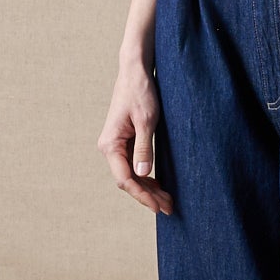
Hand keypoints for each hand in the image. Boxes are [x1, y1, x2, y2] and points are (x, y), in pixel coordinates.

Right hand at [99, 58, 172, 213]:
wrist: (135, 72)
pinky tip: (159, 185)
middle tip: (170, 207)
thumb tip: (142, 174)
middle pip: (127, 181)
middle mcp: (109, 147)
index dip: (142, 195)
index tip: (159, 206)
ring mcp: (116, 145)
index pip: (125, 179)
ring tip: (167, 200)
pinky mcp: (125, 141)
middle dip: (148, 195)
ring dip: (148, 188)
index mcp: (111, 144)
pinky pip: (133, 165)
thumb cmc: (141, 92)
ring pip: (131, 175)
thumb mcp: (147, 121)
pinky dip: (146, 177)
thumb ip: (145, 148)